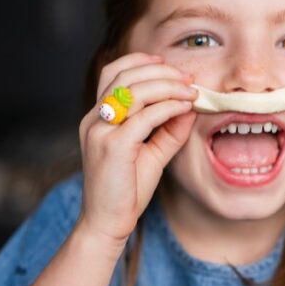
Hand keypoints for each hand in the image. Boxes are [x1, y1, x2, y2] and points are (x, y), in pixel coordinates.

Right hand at [77, 52, 197, 247]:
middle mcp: (93, 119)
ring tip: (190, 91)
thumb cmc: (126, 190)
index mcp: (97, 117)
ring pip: (135, 91)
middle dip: (161, 72)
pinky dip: (167, 108)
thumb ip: (169, 128)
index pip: (113, 72)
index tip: (169, 67)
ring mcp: (100, 131)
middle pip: (124, 75)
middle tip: (188, 80)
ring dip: (167, 86)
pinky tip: (184, 108)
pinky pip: (144, 117)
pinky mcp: (113, 146)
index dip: (141, 62)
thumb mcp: (152, 153)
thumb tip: (191, 104)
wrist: (107, 222)